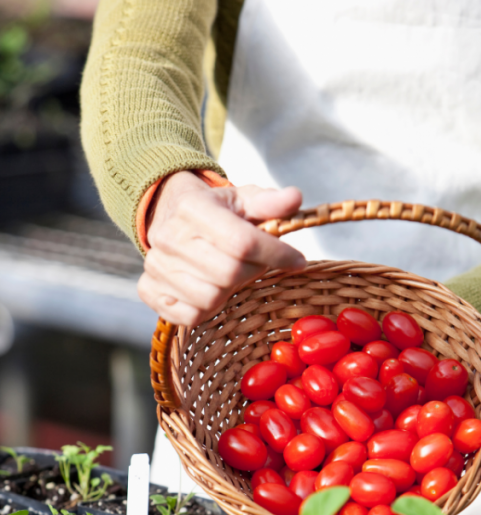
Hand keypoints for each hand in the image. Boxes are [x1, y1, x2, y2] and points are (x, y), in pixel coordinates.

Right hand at [138, 171, 304, 324]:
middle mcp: (169, 238)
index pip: (242, 242)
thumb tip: (295, 198)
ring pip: (210, 298)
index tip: (297, 260)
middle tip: (257, 263)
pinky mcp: (150, 290)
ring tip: (231, 274)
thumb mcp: (243, 199)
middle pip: (229, 274)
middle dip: (254, 271)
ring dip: (230, 291)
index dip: (276, 254)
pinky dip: (207, 310)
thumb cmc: (214, 210)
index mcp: (194, 209)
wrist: (168, 212)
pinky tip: (211, 289)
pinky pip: (189, 316)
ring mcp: (157, 267)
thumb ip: (271, 202)